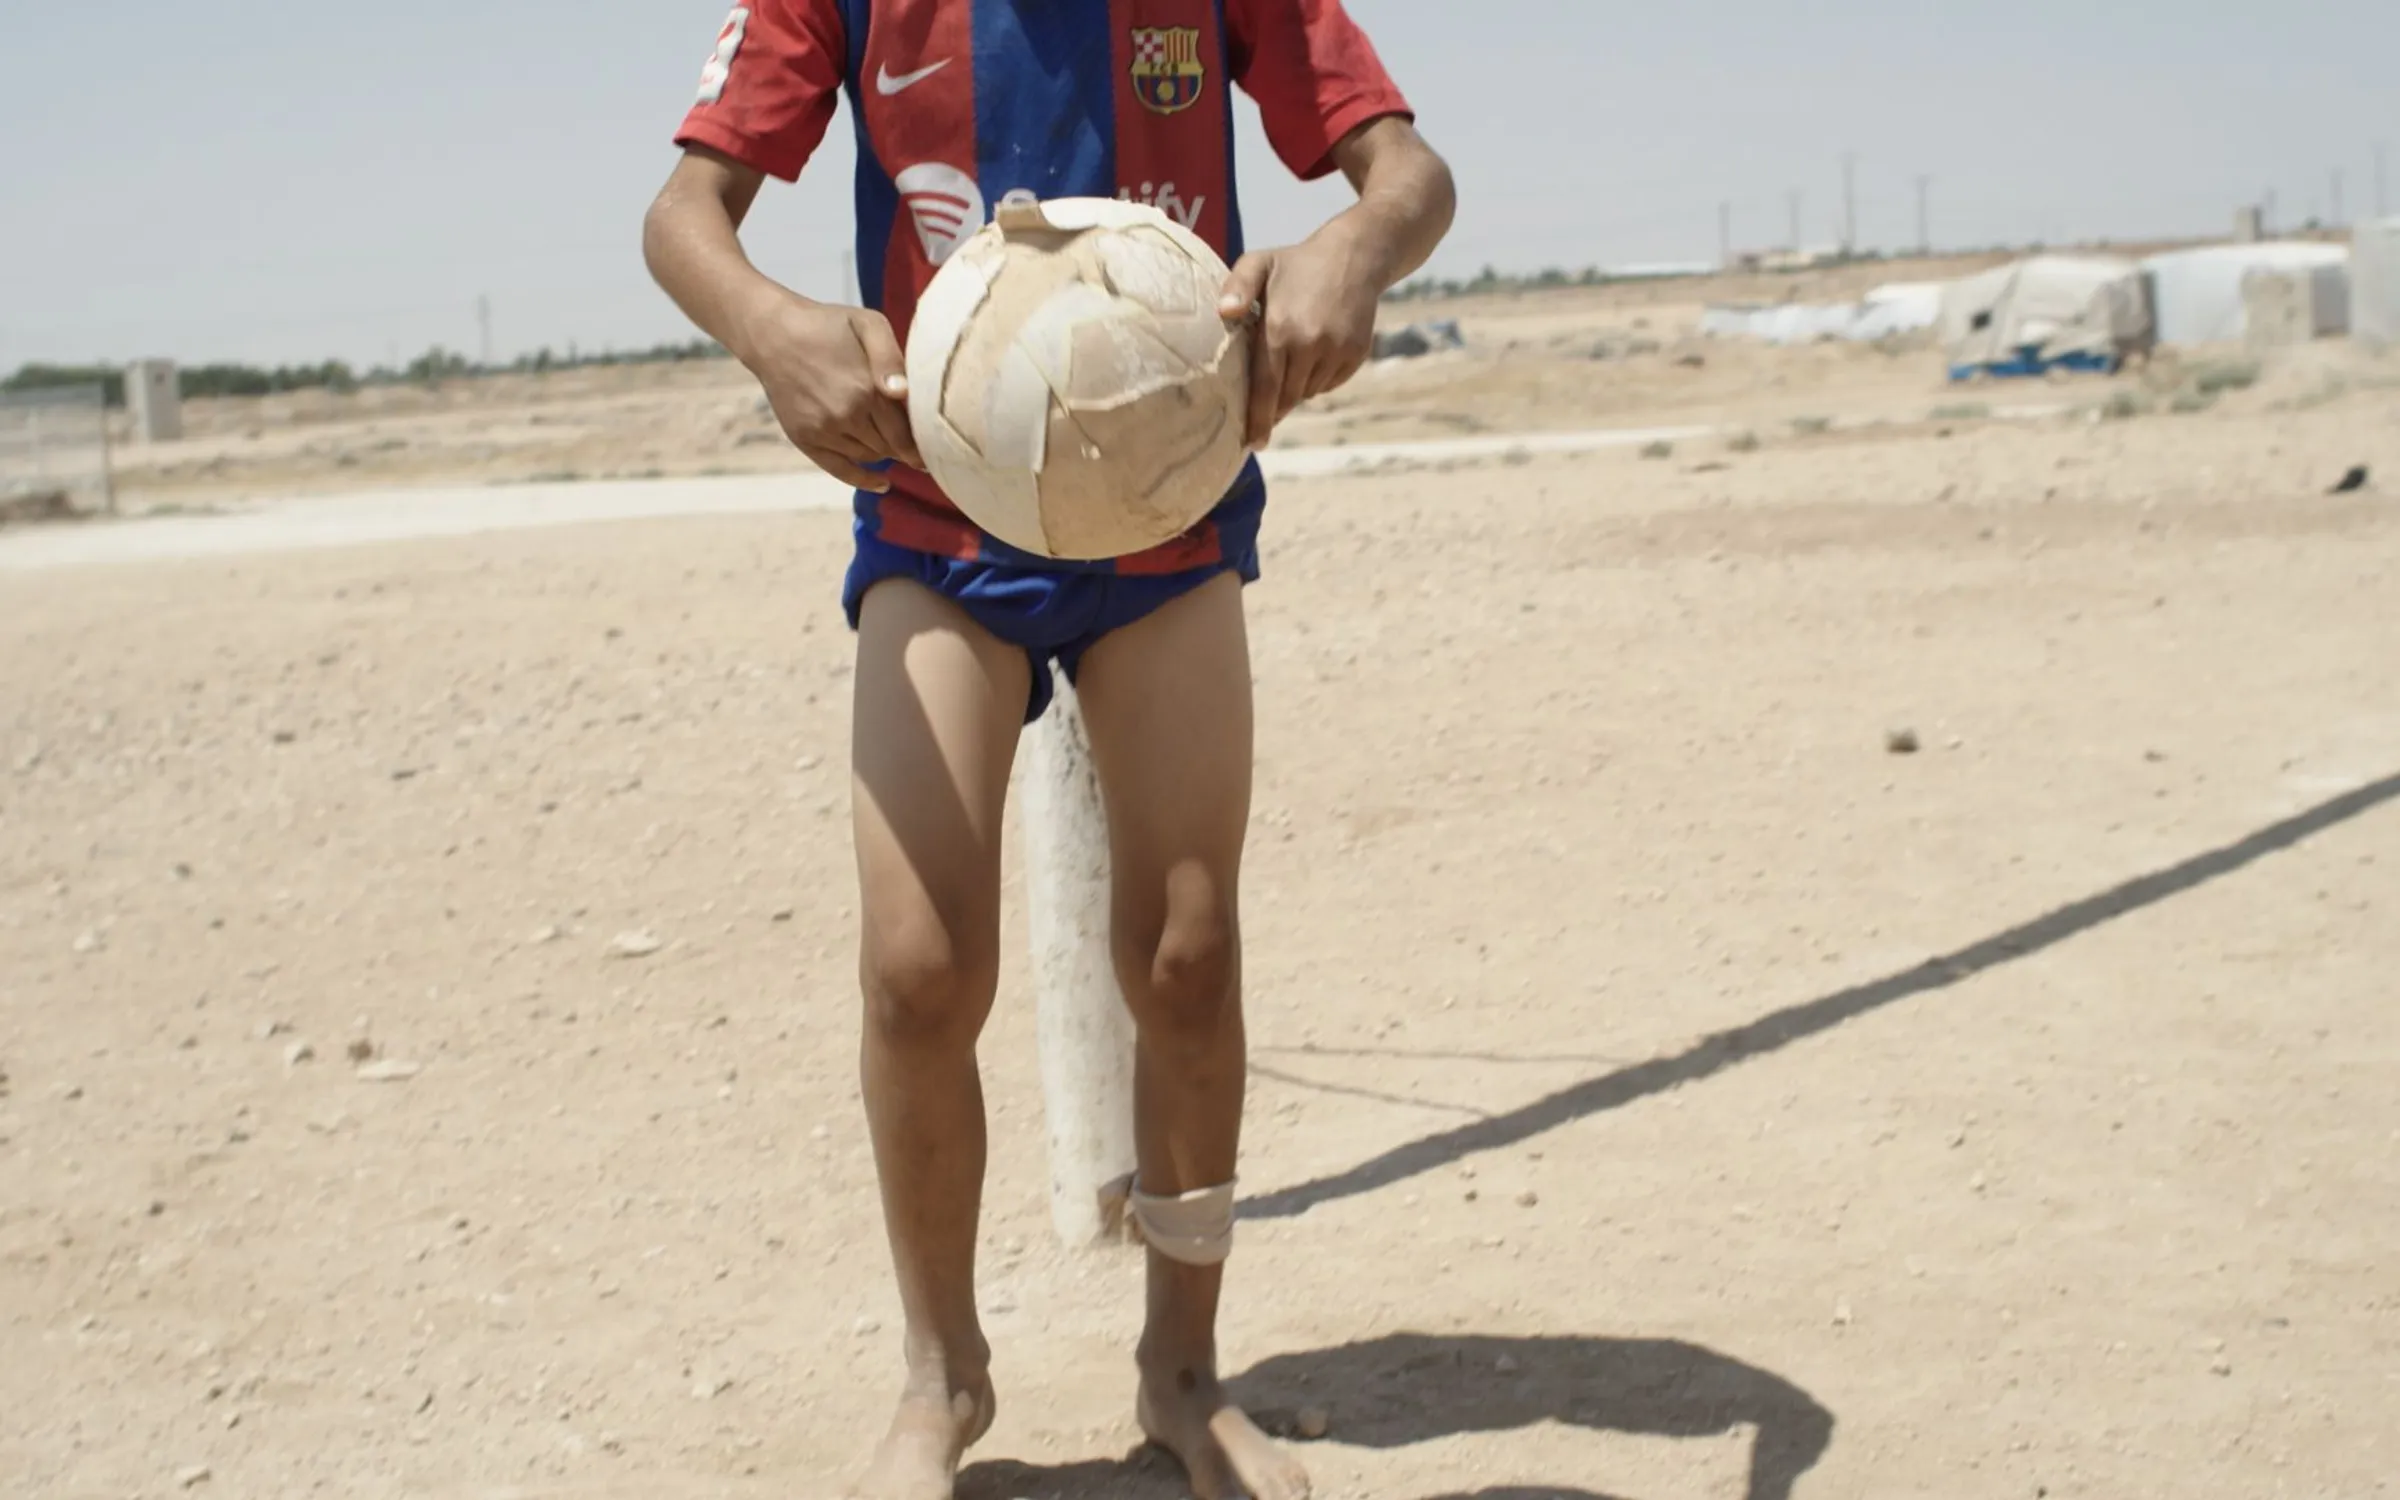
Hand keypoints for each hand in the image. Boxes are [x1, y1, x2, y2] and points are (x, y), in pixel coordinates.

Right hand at [738, 291, 922, 490]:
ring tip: (898, 446)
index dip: (925, 441)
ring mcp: (823, 430)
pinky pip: (840, 469)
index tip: (938, 444)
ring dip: (886, 453)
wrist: (772, 333)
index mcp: (866, 389)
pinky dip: (863, 479)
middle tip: (924, 448)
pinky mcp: (805, 439)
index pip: (907, 430)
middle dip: (909, 448)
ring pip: (869, 457)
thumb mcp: (868, 324)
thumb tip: (903, 394)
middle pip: (891, 447)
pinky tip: (883, 483)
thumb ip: (891, 357)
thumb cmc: (827, 325)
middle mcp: (845, 416)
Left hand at [1218, 227, 1383, 449]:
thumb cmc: (1297, 262)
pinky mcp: (1355, 355)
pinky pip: (1329, 383)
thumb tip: (1224, 313)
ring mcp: (1337, 351)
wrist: (1356, 255)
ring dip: (1295, 387)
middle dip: (1273, 405)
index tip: (1252, 444)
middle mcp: (1311, 345)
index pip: (1266, 389)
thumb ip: (1237, 287)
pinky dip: (1317, 378)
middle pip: (1286, 396)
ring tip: (1292, 358)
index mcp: (1281, 329)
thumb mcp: (1260, 263)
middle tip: (1262, 404)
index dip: (1258, 420)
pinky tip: (1314, 351)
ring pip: (1308, 392)